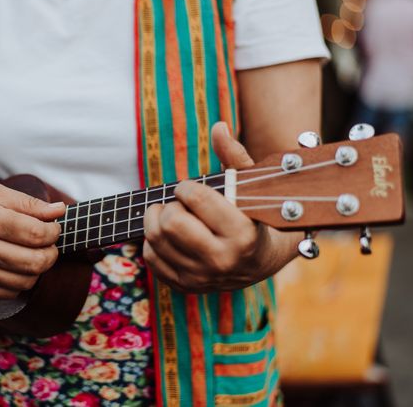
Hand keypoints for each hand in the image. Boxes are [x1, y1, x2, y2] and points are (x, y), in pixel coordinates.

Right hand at [0, 183, 65, 299]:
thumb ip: (28, 203)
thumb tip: (59, 210)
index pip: (36, 234)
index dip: (53, 231)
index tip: (52, 226)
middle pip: (35, 262)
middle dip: (51, 253)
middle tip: (49, 243)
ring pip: (25, 281)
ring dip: (38, 268)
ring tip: (33, 253)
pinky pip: (8, 293)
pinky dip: (20, 281)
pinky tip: (17, 266)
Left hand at [143, 122, 297, 292]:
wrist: (261, 261)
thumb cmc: (254, 215)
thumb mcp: (250, 185)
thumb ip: (234, 155)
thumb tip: (219, 126)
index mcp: (242, 234)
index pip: (194, 198)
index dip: (186, 187)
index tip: (190, 189)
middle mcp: (221, 261)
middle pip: (170, 223)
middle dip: (169, 205)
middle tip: (177, 203)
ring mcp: (202, 278)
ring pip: (155, 240)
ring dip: (156, 219)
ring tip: (169, 213)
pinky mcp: (185, 286)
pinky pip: (151, 258)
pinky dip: (153, 242)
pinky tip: (168, 235)